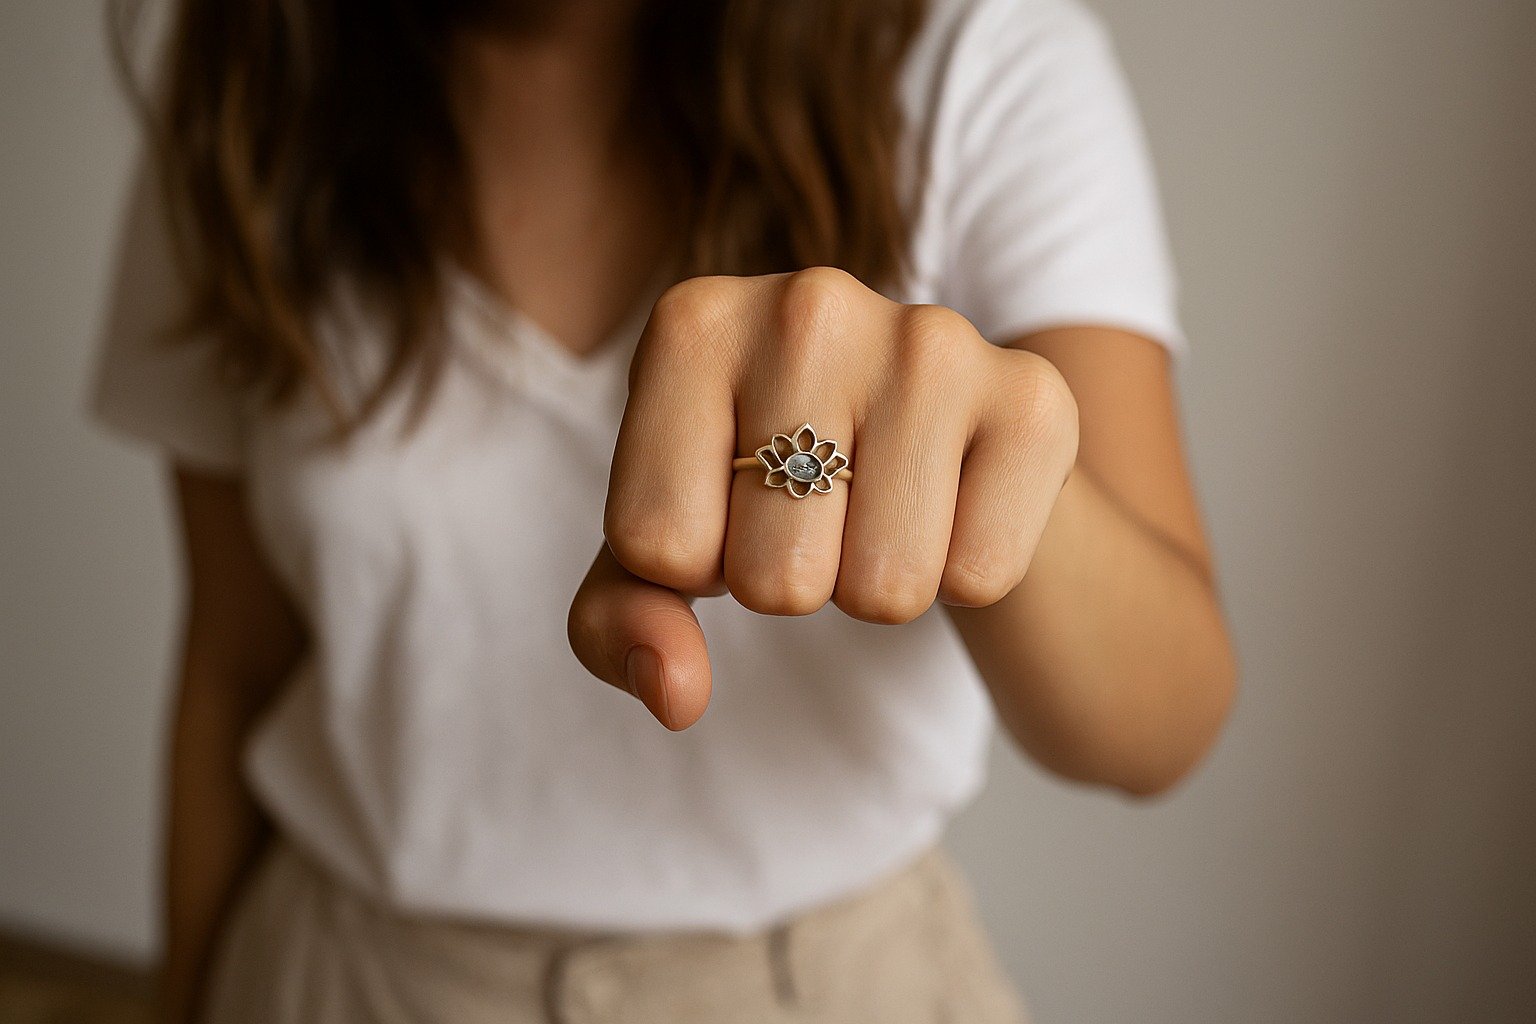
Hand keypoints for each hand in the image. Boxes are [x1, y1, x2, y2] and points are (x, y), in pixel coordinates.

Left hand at [567, 267, 1077, 728]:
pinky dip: (962, 575)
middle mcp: (807, 304)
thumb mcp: (666, 551)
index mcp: (692, 325)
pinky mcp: (1031, 396)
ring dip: (877, 585)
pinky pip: (979, 577)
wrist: (932, 445)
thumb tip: (675, 694)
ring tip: (882, 505)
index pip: (659, 550)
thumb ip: (620, 624)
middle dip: (794, 584)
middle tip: (821, 515)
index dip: (698, 570)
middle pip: (774, 581)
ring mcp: (929, 340)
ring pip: (884, 588)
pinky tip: (953, 500)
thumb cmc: (770, 492)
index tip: (730, 508)